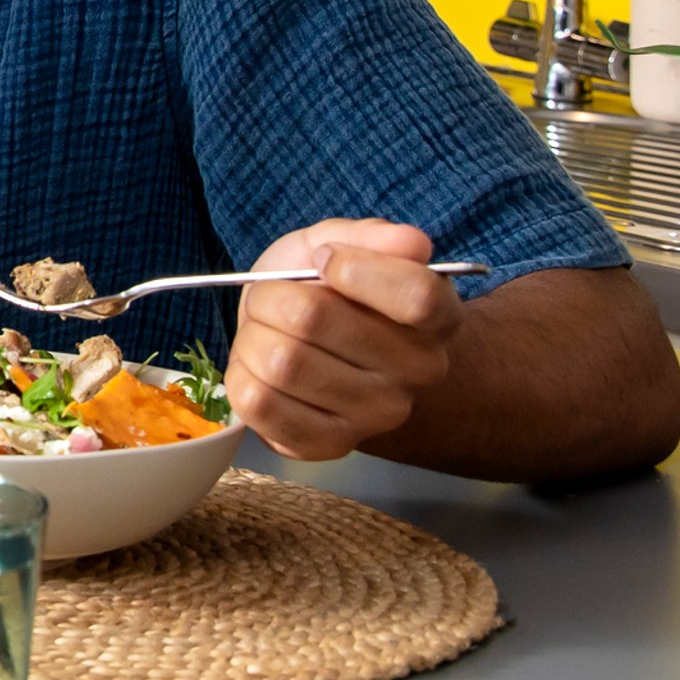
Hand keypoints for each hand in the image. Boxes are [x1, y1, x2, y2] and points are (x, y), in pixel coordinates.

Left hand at [222, 218, 462, 461]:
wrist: (310, 349)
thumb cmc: (326, 291)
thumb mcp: (340, 243)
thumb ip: (370, 235)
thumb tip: (411, 242)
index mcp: (437, 316)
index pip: (416, 297)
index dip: (356, 270)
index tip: (323, 260)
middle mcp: (420, 372)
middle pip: (314, 318)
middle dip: (273, 296)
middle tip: (275, 299)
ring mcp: (378, 415)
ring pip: (280, 362)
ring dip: (252, 337)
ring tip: (267, 335)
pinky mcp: (331, 444)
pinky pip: (260, 404)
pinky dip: (241, 376)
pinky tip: (260, 370)